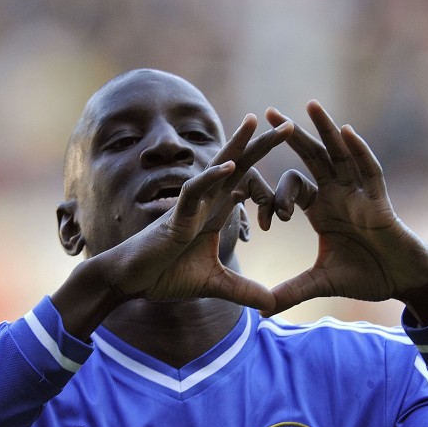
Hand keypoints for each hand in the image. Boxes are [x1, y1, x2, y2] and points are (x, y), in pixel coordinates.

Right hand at [54, 115, 292, 337]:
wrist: (132, 281)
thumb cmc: (166, 275)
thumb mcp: (215, 285)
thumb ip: (243, 291)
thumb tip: (271, 305)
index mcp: (215, 213)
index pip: (246, 185)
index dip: (268, 171)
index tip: (294, 166)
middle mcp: (205, 203)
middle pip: (238, 166)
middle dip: (262, 145)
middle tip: (287, 124)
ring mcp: (191, 206)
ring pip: (217, 168)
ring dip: (238, 145)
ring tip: (256, 122)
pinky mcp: (176, 216)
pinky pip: (195, 191)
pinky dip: (211, 178)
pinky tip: (231, 165)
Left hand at [263, 102, 427, 323]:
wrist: (403, 280)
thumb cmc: (367, 275)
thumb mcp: (321, 283)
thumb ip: (292, 292)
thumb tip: (262, 310)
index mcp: (321, 209)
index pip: (293, 187)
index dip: (274, 193)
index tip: (256, 202)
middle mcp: (339, 195)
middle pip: (312, 159)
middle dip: (291, 136)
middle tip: (267, 113)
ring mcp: (360, 195)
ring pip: (341, 155)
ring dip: (326, 130)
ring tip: (309, 105)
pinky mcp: (380, 202)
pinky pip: (370, 172)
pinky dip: (359, 152)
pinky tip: (347, 133)